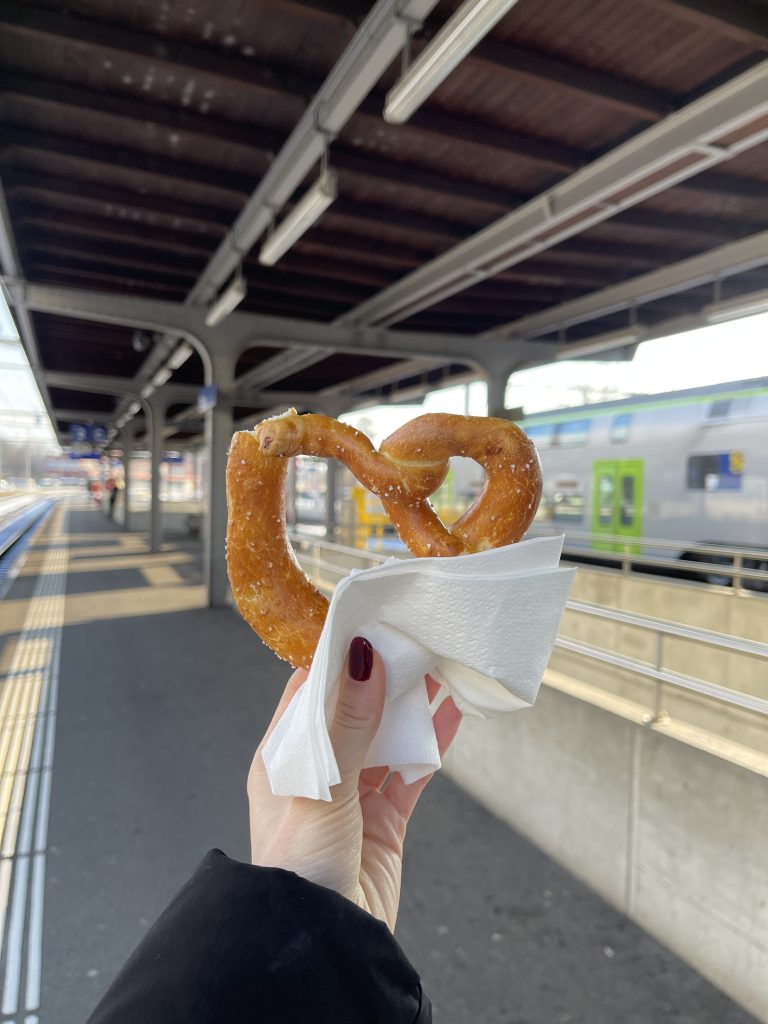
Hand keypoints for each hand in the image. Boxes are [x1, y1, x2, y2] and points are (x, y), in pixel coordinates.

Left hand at [248, 637, 461, 930]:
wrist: (321, 948)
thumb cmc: (297, 871)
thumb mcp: (320, 788)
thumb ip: (346, 725)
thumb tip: (362, 659)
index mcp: (283, 759)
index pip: (309, 692)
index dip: (338, 658)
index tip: (367, 624)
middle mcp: (317, 774)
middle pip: (353, 710)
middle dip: (381, 677)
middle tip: (410, 639)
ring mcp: (353, 797)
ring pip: (386, 737)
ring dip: (410, 707)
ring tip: (436, 666)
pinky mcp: (386, 821)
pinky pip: (413, 772)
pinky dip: (432, 744)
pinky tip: (451, 715)